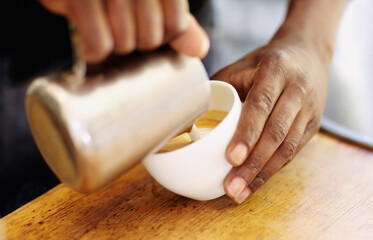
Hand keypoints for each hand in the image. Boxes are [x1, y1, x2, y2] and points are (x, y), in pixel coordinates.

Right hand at [39, 0, 208, 62]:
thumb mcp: (154, 0)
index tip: (145, 26)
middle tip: (120, 25)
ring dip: (114, 44)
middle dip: (135, 40)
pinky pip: (100, 44)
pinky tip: (89, 44)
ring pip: (125, 43)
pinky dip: (94, 52)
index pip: (176, 26)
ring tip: (104, 28)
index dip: (161, 35)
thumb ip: (178, 23)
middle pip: (150, 38)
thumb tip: (199, 50)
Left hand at [212, 38, 328, 203]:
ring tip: (240, 193)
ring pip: (287, 147)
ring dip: (262, 174)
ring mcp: (310, 109)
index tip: (232, 158)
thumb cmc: (266, 61)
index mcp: (276, 69)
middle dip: (253, 163)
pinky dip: (273, 170)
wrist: (308, 53)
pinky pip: (293, 152)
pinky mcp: (313, 125)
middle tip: (231, 186)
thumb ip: (219, 87)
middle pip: (276, 132)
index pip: (261, 104)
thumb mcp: (242, 65)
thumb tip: (189, 115)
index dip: (247, 132)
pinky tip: (255, 183)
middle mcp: (297, 90)